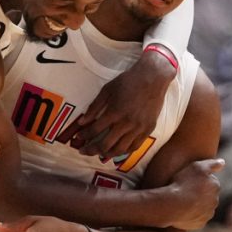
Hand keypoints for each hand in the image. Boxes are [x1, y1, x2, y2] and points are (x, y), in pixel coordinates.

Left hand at [58, 49, 172, 157]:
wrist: (153, 77)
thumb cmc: (128, 81)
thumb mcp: (107, 90)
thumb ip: (94, 106)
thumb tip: (82, 122)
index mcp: (114, 112)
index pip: (95, 130)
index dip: (84, 136)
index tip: (78, 138)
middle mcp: (126, 123)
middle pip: (105, 144)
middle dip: (91, 150)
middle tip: (84, 151)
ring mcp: (138, 128)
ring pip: (120, 149)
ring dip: (107, 154)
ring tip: (99, 154)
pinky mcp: (148, 130)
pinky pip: (134, 147)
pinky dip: (124, 151)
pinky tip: (117, 150)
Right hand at [163, 158, 224, 229]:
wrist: (172, 205)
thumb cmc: (183, 183)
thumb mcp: (196, 167)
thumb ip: (211, 164)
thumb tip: (222, 162)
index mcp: (215, 186)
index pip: (210, 182)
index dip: (198, 180)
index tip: (188, 181)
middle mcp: (215, 201)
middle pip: (208, 196)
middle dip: (199, 194)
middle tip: (185, 191)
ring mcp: (208, 213)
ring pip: (203, 208)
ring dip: (196, 205)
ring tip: (182, 202)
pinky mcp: (201, 224)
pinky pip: (197, 218)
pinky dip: (191, 215)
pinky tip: (182, 211)